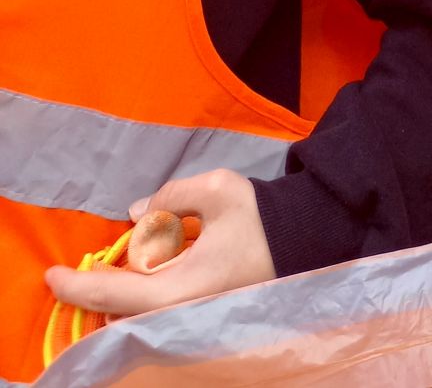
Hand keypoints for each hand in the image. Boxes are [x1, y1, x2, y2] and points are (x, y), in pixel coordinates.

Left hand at [45, 169, 273, 317]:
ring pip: (138, 307)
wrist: (305, 239)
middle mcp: (181, 312)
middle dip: (100, 283)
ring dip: (124, 283)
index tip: (51, 275)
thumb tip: (137, 215)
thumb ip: (171, 198)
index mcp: (180, 289)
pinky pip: (156, 302)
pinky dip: (143, 284)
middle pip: (120, 307)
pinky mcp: (199, 310)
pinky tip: (154, 257)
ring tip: (134, 250)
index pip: (113, 295)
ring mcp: (190, 315)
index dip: (77, 286)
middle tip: (94, 258)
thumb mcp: (216, 191)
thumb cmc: (261, 218)